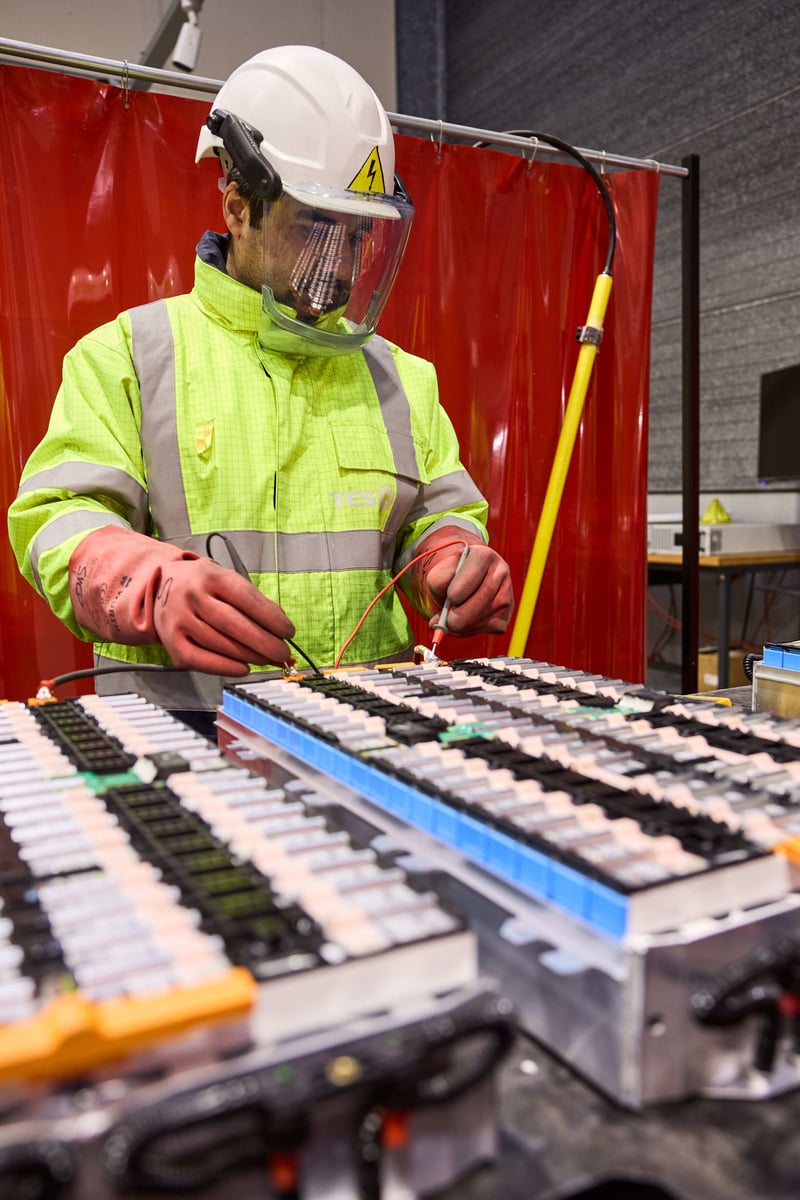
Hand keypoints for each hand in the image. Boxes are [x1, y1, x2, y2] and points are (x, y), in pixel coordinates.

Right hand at [151, 557, 294, 673]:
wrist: (159, 587)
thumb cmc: (202, 586)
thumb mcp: (226, 580)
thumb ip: (253, 601)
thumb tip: (281, 629)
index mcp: (210, 576)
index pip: (246, 598)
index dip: (271, 618)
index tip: (288, 631)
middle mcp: (192, 596)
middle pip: (233, 624)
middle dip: (264, 642)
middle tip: (282, 652)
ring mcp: (179, 619)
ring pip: (220, 644)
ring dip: (249, 656)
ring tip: (267, 659)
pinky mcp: (172, 642)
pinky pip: (201, 660)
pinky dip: (225, 667)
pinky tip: (243, 668)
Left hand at [410, 528, 513, 635]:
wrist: (462, 587)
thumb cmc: (450, 579)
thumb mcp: (439, 575)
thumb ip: (438, 582)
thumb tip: (447, 602)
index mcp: (483, 555)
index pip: (475, 572)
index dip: (462, 588)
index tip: (450, 597)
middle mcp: (500, 571)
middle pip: (484, 595)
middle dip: (462, 613)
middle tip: (447, 621)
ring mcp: (506, 593)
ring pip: (487, 613)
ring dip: (465, 624)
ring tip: (450, 621)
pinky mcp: (506, 613)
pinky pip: (491, 626)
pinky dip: (472, 630)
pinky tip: (463, 623)